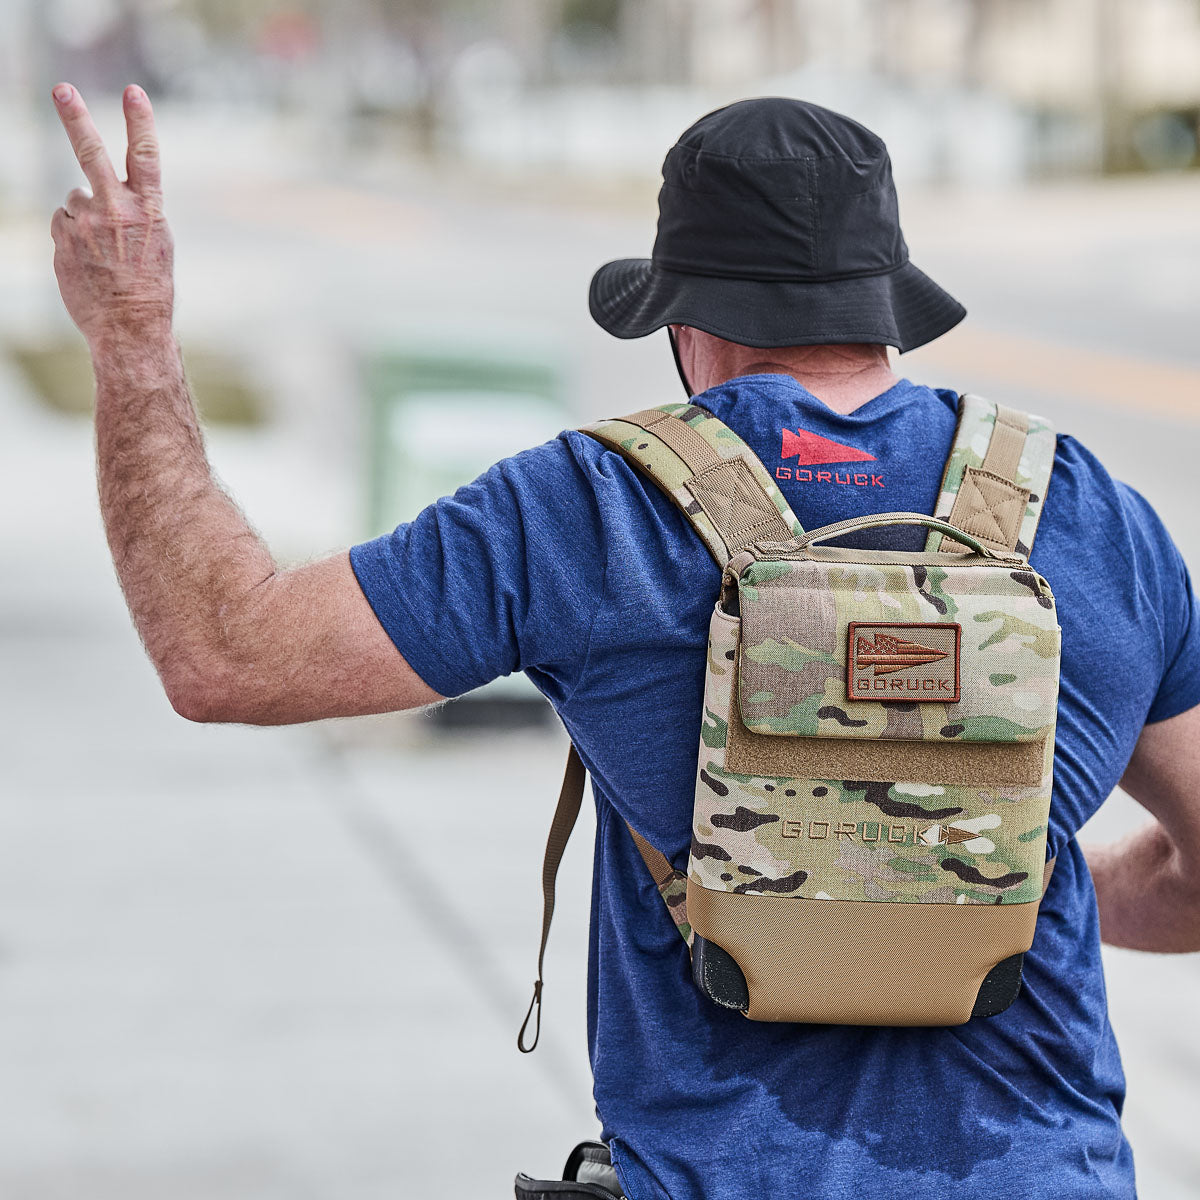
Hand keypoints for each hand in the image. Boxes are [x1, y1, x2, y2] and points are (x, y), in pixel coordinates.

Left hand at [50, 83, 173, 347]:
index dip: (140, 122)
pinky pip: (63, 224)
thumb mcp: (156, 246)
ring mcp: (85, 224)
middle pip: (91, 154)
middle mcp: (115, 212)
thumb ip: (132, 211)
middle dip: (77, 119)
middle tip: (62, 90)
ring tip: (103, 255)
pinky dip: (72, 237)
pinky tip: (87, 262)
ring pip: (76, 201)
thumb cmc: (149, 290)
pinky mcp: (62, 238)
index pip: (145, 158)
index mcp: (149, 213)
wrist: (130, 329)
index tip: (134, 92)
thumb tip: (86, 190)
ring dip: (85, 219)